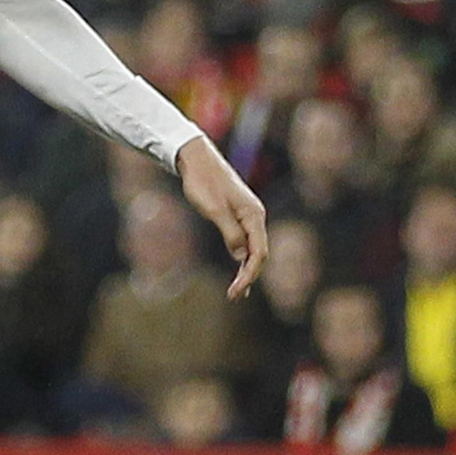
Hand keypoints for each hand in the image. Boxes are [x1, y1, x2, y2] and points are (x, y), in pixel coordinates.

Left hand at [177, 134, 267, 297]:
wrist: (196, 158)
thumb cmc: (203, 181)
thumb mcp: (213, 209)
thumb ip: (229, 232)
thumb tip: (240, 256)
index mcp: (253, 215)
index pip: (259, 253)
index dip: (249, 275)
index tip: (236, 291)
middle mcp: (255, 216)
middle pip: (259, 253)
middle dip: (248, 276)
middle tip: (233, 296)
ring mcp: (247, 215)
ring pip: (253, 248)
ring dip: (246, 270)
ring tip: (237, 292)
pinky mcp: (238, 214)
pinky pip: (245, 241)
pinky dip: (242, 258)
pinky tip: (238, 270)